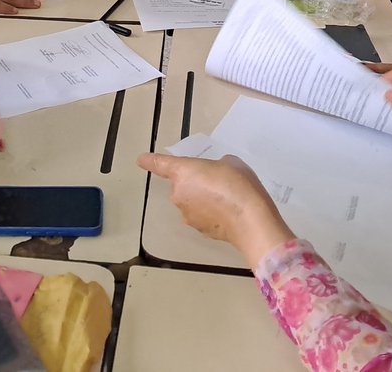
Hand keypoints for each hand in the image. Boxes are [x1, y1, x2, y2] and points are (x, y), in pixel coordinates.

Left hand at [138, 152, 293, 267]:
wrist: (251, 220)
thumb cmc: (238, 184)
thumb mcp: (230, 163)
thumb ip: (216, 166)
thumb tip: (216, 175)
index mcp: (183, 172)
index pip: (160, 164)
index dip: (150, 161)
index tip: (141, 160)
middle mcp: (178, 194)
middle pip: (182, 185)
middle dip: (195, 183)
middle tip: (219, 181)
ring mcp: (187, 215)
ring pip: (192, 202)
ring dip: (203, 199)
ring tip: (228, 198)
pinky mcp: (200, 230)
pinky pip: (202, 216)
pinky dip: (211, 214)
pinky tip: (229, 213)